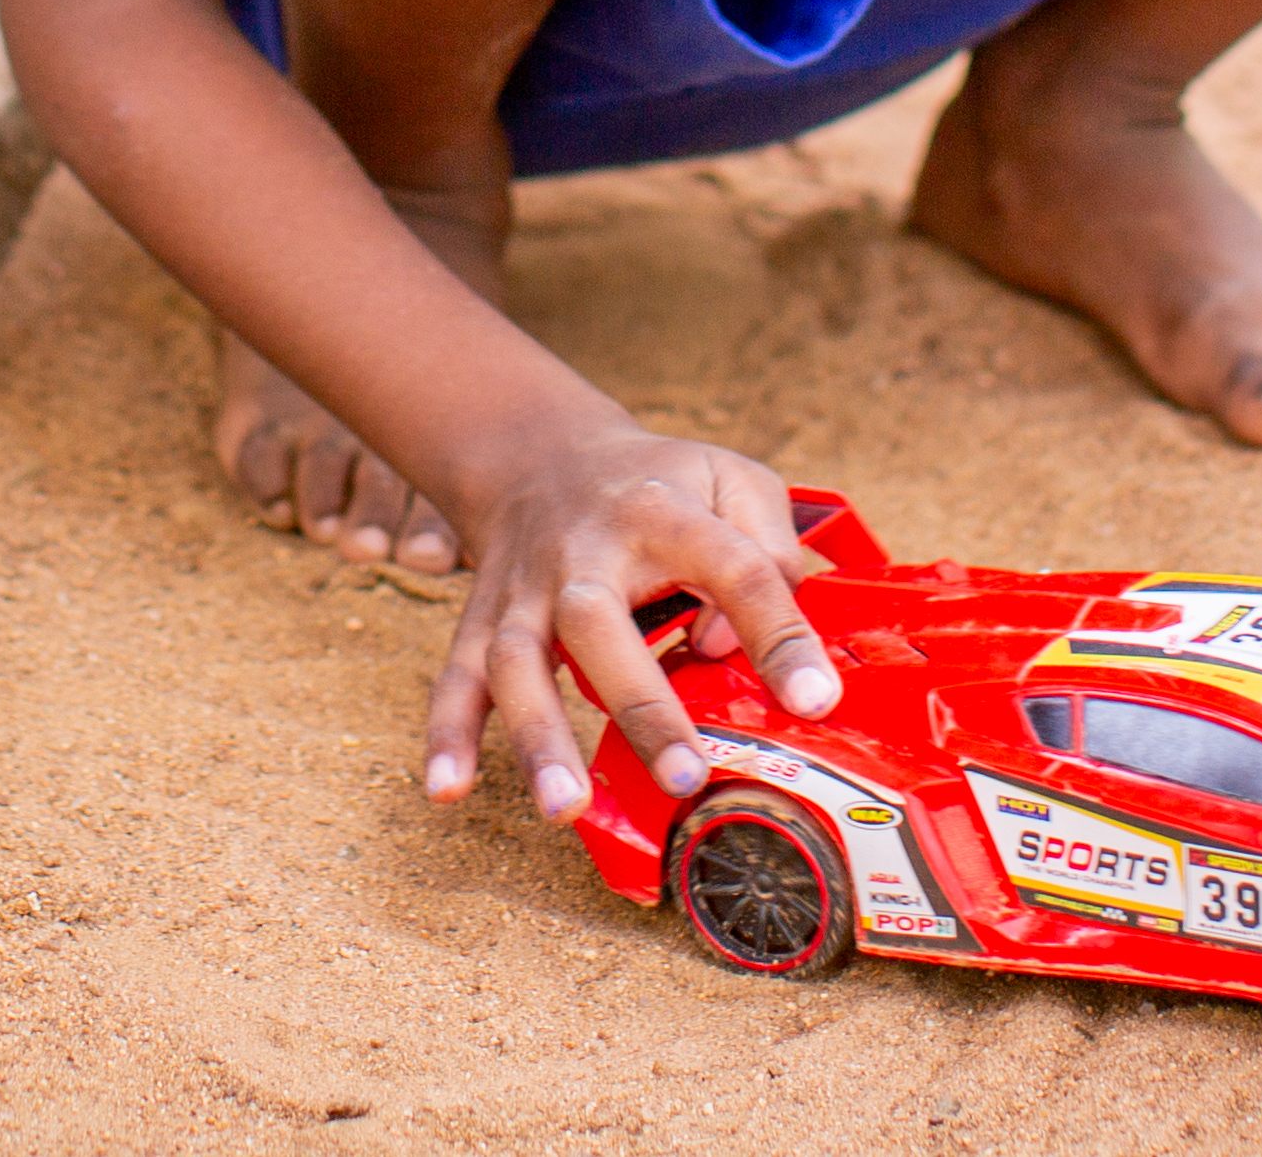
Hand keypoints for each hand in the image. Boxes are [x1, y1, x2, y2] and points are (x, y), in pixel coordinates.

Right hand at [416, 414, 845, 821]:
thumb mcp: (733, 479)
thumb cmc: (661, 484)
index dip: (778, 633)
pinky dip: (446, 734)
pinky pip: (456, 677)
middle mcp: (583, 552)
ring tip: (565, 810)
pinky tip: (446, 790)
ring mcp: (524, 590)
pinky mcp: (484, 619)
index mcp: (662, 510)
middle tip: (686, 776)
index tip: (815, 701)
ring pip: (517, 661)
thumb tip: (729, 644)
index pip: (731, 567)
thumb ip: (765, 547)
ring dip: (537, 737)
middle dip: (640, 704)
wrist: (542, 452)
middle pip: (599, 622)